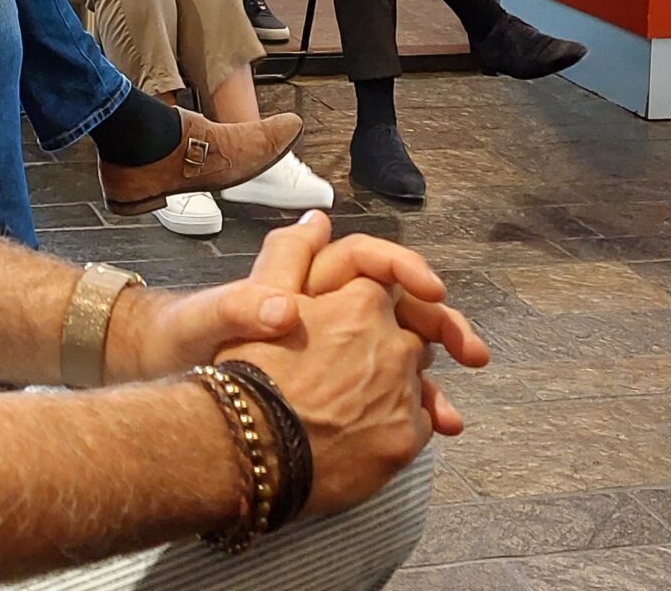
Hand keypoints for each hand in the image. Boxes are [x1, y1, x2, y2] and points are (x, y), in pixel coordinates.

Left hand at [110, 213, 484, 413]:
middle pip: (401, 307)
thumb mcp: (208, 319)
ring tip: (451, 417)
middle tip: (474, 353)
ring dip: (432, 380)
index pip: (369, 259)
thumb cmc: (185, 343)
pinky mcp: (337, 391)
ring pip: (400, 356)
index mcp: (305, 280)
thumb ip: (245, 302)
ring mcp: (336, 352)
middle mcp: (328, 310)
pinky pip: (385, 395)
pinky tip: (432, 432)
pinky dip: (412, 411)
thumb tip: (285, 297)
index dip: (405, 268)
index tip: (432, 290)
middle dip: (441, 326)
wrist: (172, 391)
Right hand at [222, 277, 435, 517]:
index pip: (382, 295)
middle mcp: (394, 343)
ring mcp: (405, 392)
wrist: (249, 447)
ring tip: (348, 409)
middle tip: (342, 374)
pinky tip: (362, 436)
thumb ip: (293, 254)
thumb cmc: (251, 375)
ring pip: (414, 382)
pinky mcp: (407, 438)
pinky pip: (420, 424)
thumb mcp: (260, 297)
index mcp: (363, 303)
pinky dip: (398, 426)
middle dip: (383, 351)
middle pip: (405, 338)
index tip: (344, 331)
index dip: (360, 312)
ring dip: (392, 389)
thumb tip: (317, 223)